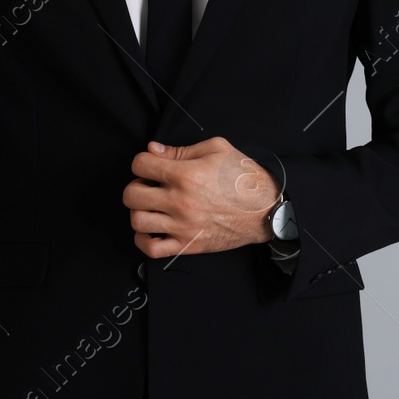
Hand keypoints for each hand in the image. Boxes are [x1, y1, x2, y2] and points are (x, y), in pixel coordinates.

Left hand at [123, 136, 279, 258]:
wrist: (266, 209)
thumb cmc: (243, 177)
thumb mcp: (216, 149)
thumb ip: (180, 149)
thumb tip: (153, 150)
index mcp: (185, 174)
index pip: (140, 164)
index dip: (142, 161)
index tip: (151, 164)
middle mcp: (180, 201)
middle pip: (132, 195)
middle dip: (137, 186)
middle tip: (150, 185)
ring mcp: (183, 226)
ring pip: (137, 221)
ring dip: (139, 211)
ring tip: (151, 206)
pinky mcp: (188, 245)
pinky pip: (151, 249)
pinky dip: (143, 240)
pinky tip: (151, 229)